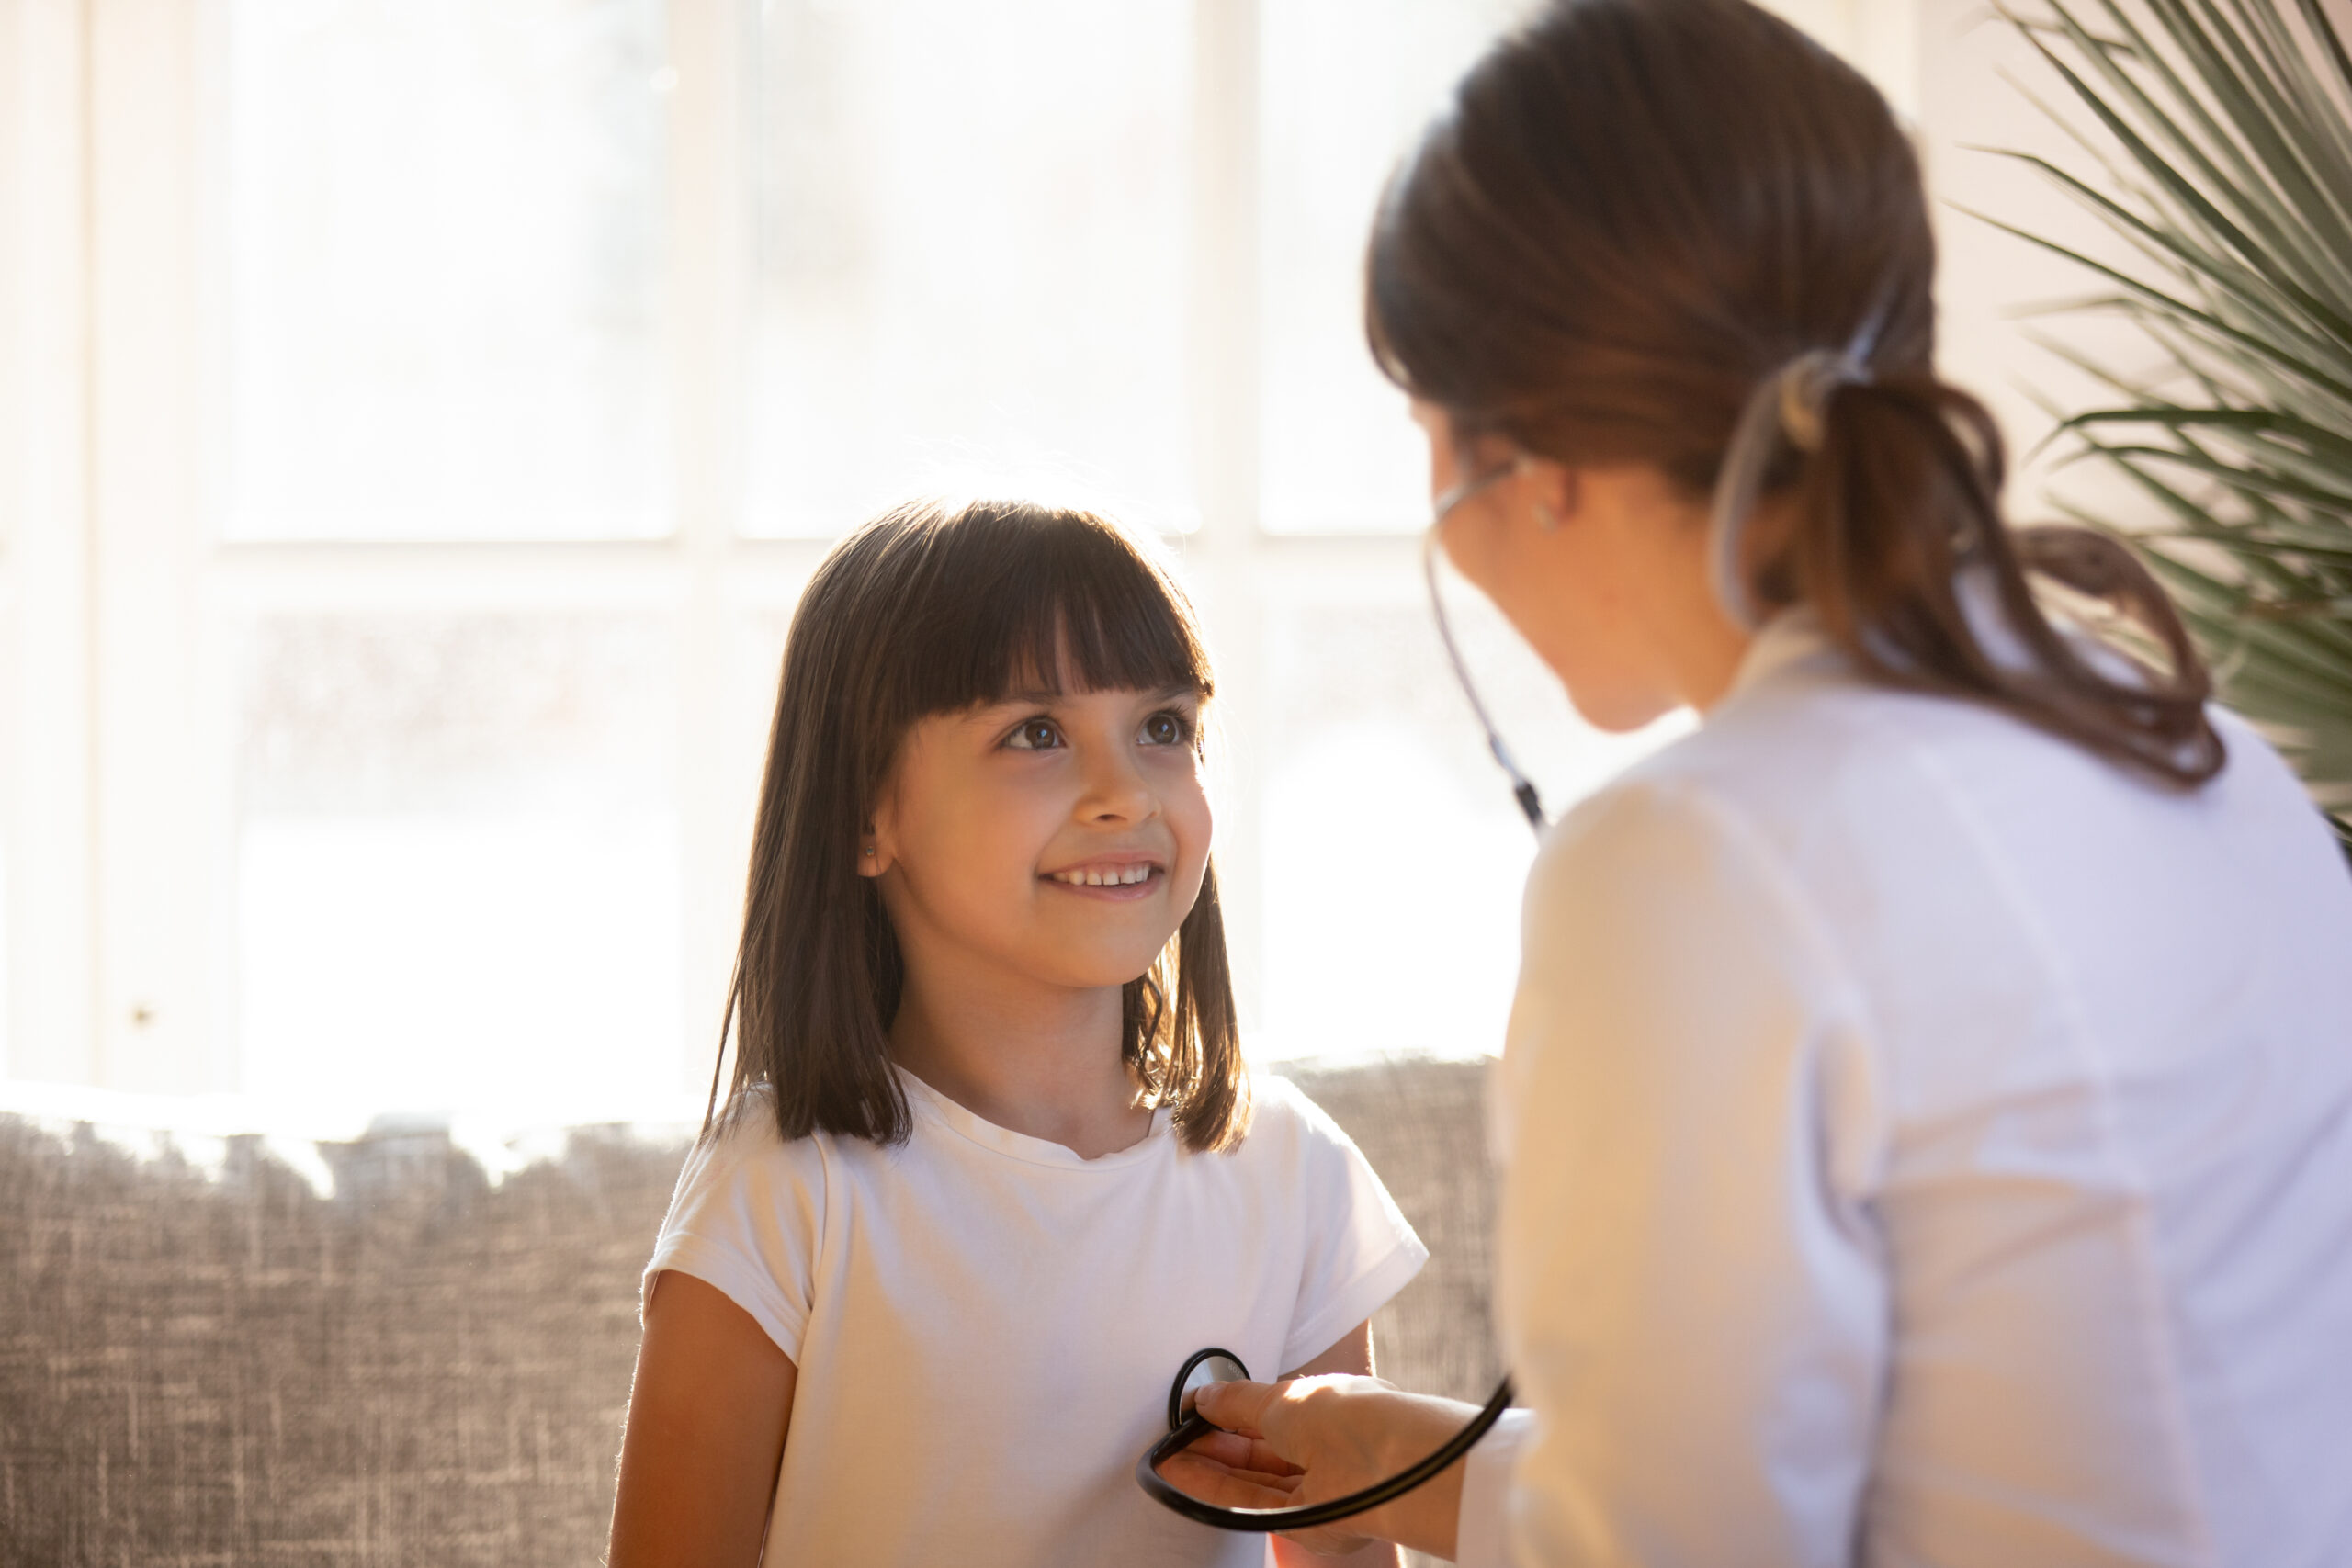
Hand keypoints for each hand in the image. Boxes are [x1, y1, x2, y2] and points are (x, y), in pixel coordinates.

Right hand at [1155, 1375, 1478, 1560]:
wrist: (1384, 1465)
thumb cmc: (1346, 1416)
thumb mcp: (1279, 1396)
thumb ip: (1236, 1401)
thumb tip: (1203, 1396)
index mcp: (1325, 1409)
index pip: (1268, 1413)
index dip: (1229, 1413)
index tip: (1193, 1412)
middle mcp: (1322, 1449)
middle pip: (1257, 1450)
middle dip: (1214, 1443)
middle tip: (1175, 1438)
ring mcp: (1315, 1488)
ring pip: (1251, 1479)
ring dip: (1209, 1468)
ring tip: (1170, 1457)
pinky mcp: (1305, 1522)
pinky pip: (1252, 1504)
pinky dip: (1216, 1490)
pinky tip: (1186, 1477)